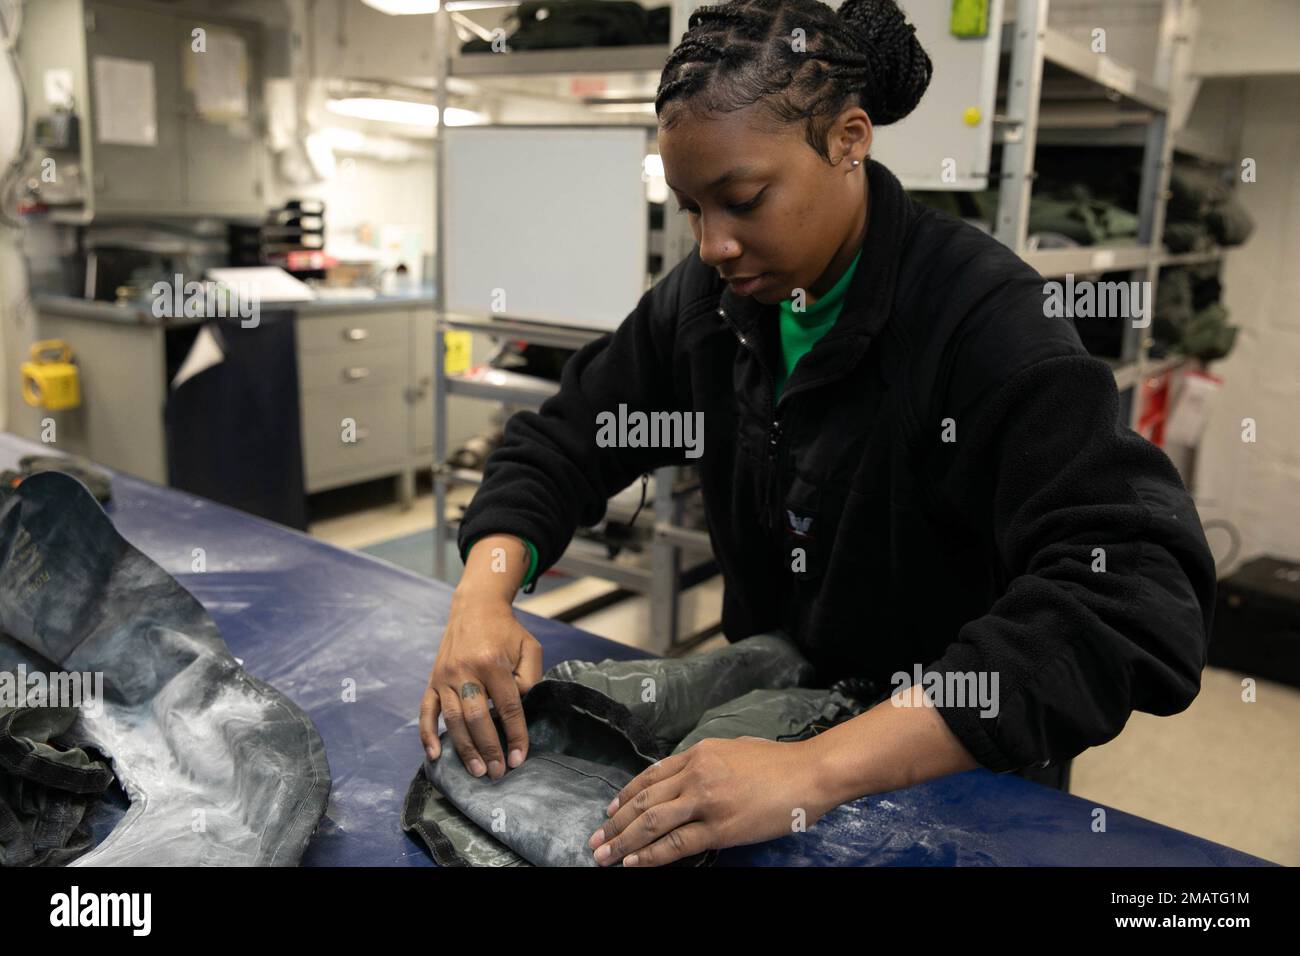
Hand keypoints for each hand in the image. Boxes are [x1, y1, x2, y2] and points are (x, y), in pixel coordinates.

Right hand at [418, 592, 542, 779]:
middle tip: (498, 773)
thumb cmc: (507, 631)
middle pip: (478, 718)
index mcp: (493, 663)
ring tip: (477, 771)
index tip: (520, 759)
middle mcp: (465, 670)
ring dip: (464, 749)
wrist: (475, 607)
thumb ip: (530, 679)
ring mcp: (445, 676)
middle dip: (490, 748)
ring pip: (453, 719)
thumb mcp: (530, 648)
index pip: (508, 708)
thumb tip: (519, 710)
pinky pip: (426, 710)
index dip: (516, 735)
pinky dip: (427, 734)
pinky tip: (434, 755)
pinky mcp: (432, 680)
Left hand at [586, 736, 829, 865]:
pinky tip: (634, 863)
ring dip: (624, 842)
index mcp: (697, 754)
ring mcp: (706, 802)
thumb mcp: (732, 750)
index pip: (649, 777)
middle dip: (615, 824)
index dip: (624, 796)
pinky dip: (651, 855)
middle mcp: (695, 775)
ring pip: (652, 823)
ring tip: (604, 856)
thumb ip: (705, 763)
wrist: (809, 774)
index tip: (608, 811)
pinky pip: (677, 844)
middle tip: (596, 839)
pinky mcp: (720, 828)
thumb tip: (683, 778)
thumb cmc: (777, 762)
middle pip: (644, 801)